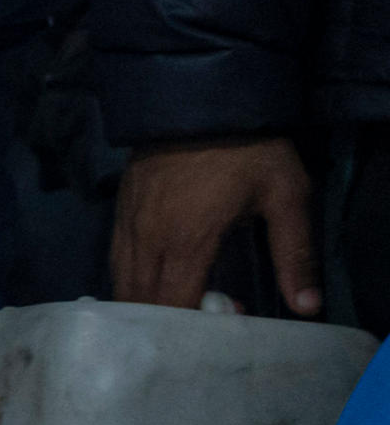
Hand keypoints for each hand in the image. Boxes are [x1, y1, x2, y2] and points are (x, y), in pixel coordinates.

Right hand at [109, 136, 323, 314]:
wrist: (199, 98)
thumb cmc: (248, 150)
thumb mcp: (286, 196)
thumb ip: (295, 253)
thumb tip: (308, 306)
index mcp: (187, 241)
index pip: (174, 303)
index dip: (195, 326)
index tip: (227, 320)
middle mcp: (148, 239)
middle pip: (140, 301)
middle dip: (163, 324)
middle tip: (198, 326)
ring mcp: (128, 225)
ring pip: (122, 284)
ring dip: (142, 306)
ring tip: (173, 315)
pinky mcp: (119, 212)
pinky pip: (116, 261)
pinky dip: (129, 283)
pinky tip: (149, 288)